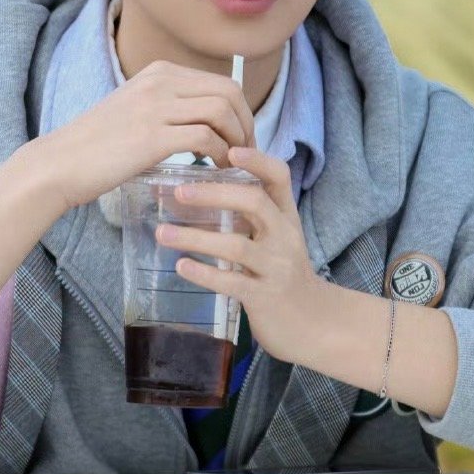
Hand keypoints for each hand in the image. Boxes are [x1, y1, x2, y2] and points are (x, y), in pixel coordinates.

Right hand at [37, 60, 256, 212]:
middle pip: (229, 92)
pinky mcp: (152, 135)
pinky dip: (220, 154)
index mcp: (159, 73)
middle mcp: (160, 82)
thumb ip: (168, 108)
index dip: (241, 111)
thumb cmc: (96, 146)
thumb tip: (205, 125)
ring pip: (222, 111)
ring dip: (237, 139)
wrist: (59, 163)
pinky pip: (206, 137)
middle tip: (245, 152)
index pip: (220, 82)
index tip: (241, 138)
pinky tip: (215, 170)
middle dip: (246, 123)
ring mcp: (156, 106)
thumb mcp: (135, 111)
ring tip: (233, 163)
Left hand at [153, 145, 326, 363]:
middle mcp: (284, 237)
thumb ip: (247, 213)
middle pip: (255, 203)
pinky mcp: (264, 297)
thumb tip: (193, 189)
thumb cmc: (281, 272)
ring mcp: (275, 268)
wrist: (311, 323)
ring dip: (195, 238)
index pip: (279, 177)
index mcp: (286, 217)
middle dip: (215, 194)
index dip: (258, 161)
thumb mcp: (274, 236)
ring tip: (162, 233)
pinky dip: (204, 274)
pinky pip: (232, 283)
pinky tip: (180, 266)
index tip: (231, 151)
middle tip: (179, 191)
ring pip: (236, 247)